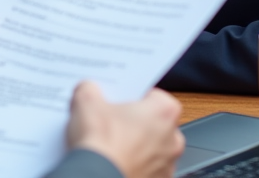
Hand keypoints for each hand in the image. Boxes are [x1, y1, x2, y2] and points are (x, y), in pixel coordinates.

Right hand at [65, 82, 184, 177]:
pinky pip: (145, 170)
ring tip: (107, 146)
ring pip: (151, 149)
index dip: (133, 96)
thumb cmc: (101, 146)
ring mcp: (167, 166)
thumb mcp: (85, 101)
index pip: (153, 94)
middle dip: (134, 122)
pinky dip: (132, 166)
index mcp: (164, 112)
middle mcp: (172, 139)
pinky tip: (111, 163)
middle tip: (110, 121)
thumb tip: (89, 90)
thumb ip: (90, 89)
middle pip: (154, 123)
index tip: (118, 99)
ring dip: (134, 147)